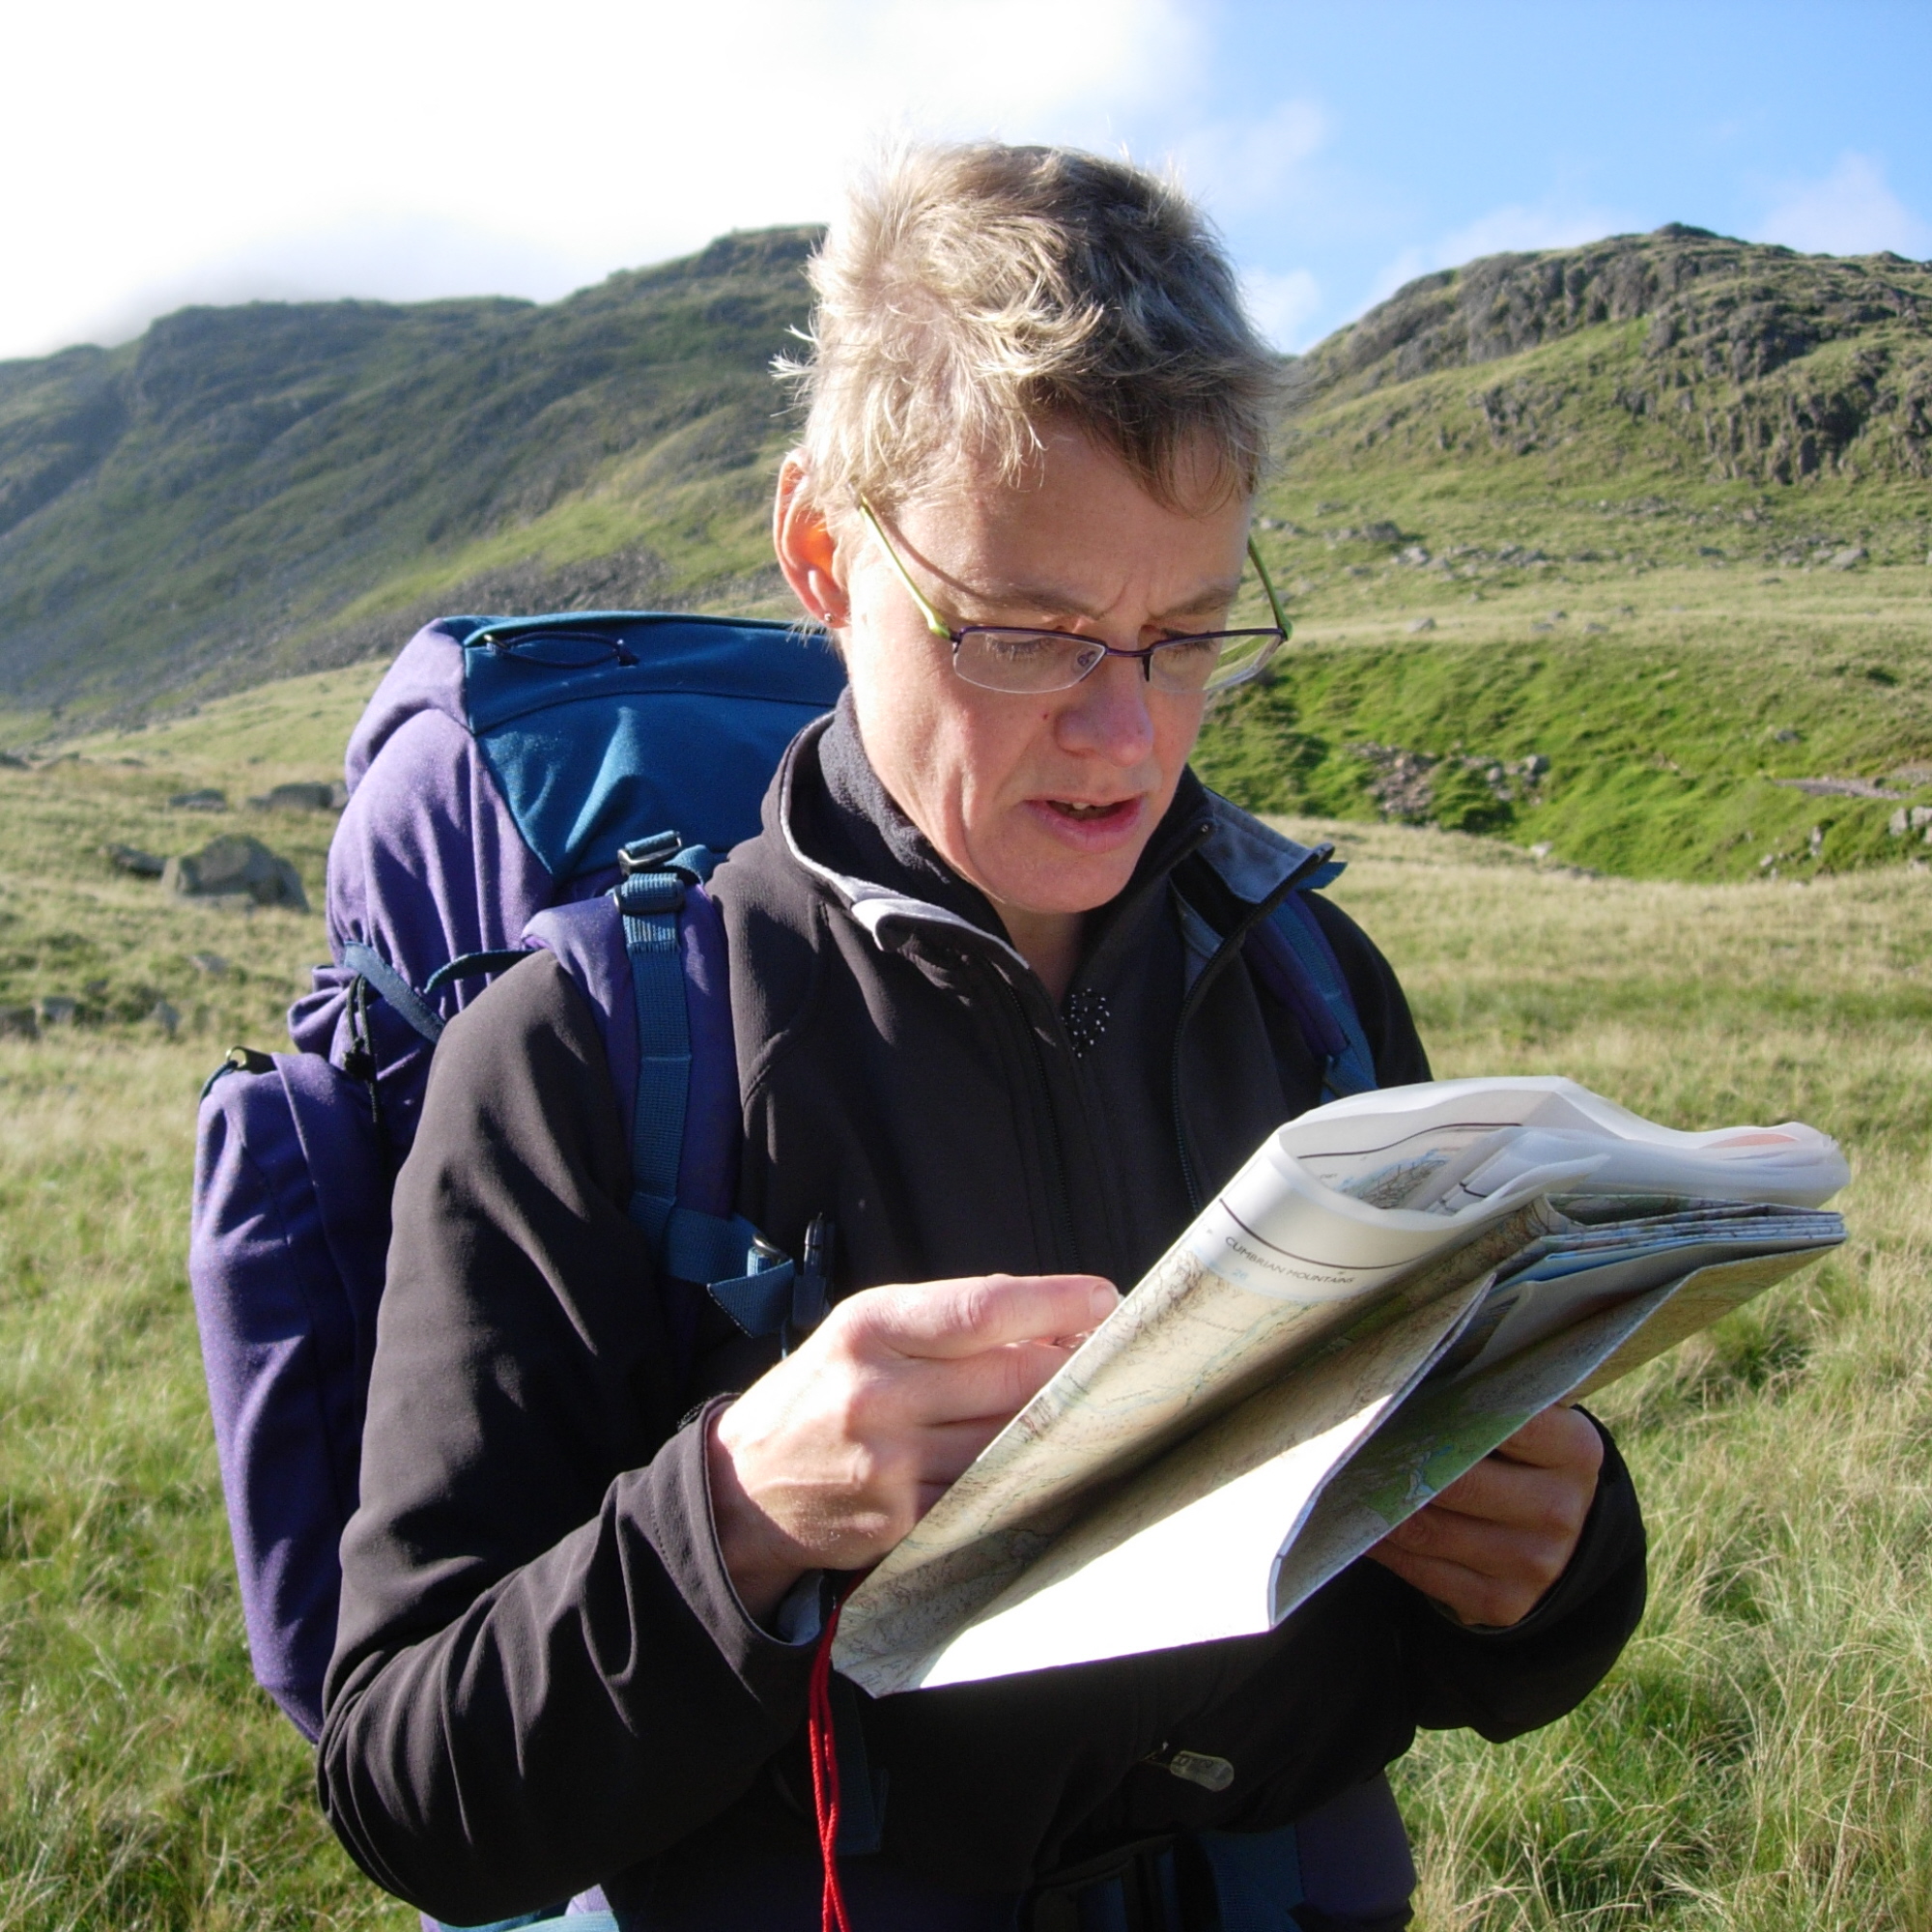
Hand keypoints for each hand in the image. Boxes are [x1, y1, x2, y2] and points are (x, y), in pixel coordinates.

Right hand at [707, 1273, 1117, 1620]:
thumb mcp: (864, 1328)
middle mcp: (877, 1393)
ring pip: (1008, 1441)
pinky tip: (1040, 1459)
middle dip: (1073, 1369)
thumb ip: (948, 1321)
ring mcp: (888, 1464)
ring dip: (1055, 1425)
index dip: (1057, 1305)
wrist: (742, 1488)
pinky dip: (1021, 1474)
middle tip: (1109, 1360)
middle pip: (1012, 1379)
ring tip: (1082, 1408)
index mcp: (869, 1327)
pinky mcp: (898, 1523)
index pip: (984, 1308)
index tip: (1107, 1300)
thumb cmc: (821, 1390)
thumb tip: (1051, 1323)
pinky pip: (985, 1494)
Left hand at [1366, 1404, 1602, 1627]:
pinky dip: (1383, 1546)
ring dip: (1378, 1506)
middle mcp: (1558, 1509)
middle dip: (1397, 1461)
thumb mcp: (1529, 1421)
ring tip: (1344, 1479)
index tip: (1397, 1397)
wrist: (1559, 1533)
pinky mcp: (1503, 1602)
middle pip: (1455, 1481)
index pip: (1501, 1419)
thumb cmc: (1523, 1458)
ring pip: (1428, 1529)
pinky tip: (1360, 1523)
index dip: (1443, 1407)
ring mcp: (1534, 1562)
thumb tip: (1410, 1378)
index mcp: (1573, 1450)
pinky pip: (1421, 1570)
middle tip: (1351, 1441)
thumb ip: (1487, 1396)